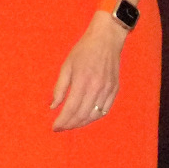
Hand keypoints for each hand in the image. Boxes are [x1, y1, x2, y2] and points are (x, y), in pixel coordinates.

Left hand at [50, 12, 127, 130]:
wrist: (106, 40)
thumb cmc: (83, 51)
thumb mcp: (66, 66)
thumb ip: (59, 88)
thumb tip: (53, 106)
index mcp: (82, 81)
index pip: (71, 109)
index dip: (62, 121)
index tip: (55, 127)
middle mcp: (96, 88)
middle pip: (82, 115)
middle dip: (70, 125)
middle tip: (62, 128)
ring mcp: (107, 90)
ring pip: (94, 115)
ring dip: (82, 123)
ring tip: (72, 124)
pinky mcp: (115, 90)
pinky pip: (105, 110)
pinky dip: (94, 117)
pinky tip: (86, 118)